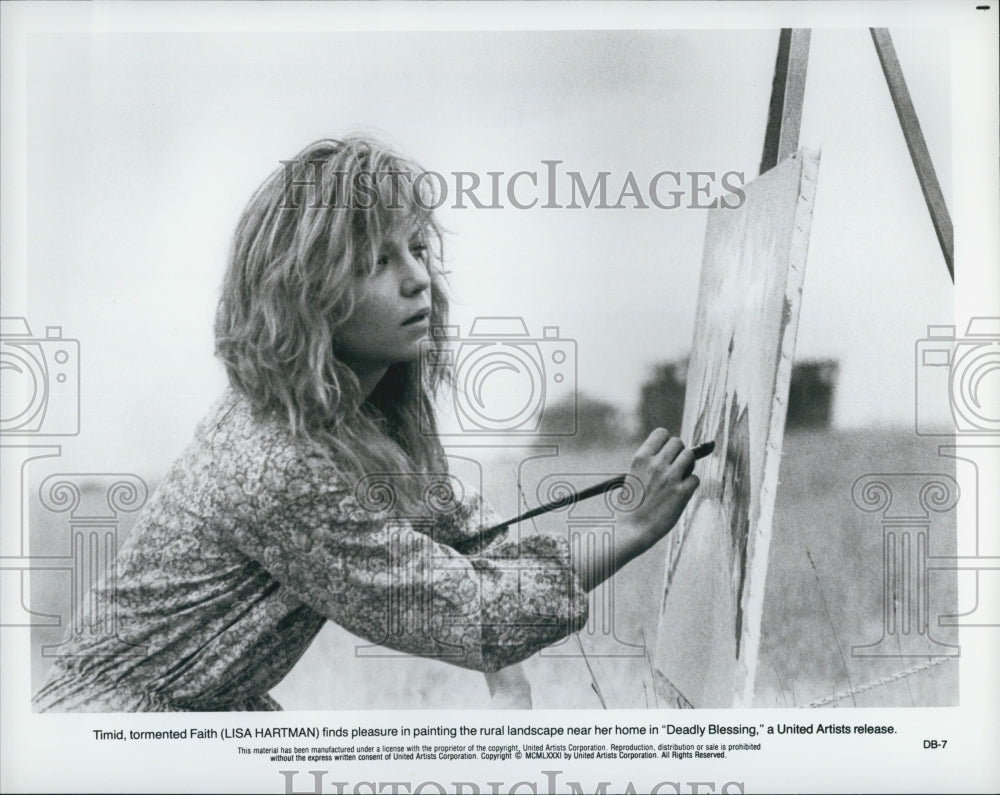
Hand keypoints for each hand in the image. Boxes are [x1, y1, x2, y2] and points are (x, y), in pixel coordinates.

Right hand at [571, 428, 700, 591]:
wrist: (630, 530)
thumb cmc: (631, 506)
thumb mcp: (633, 477)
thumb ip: (651, 465)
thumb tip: (675, 455)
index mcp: (640, 458)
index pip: (662, 433)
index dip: (666, 442)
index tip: (665, 453)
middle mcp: (656, 464)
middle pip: (678, 442)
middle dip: (679, 453)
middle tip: (674, 467)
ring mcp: (670, 478)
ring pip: (690, 457)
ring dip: (688, 466)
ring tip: (680, 479)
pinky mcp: (681, 493)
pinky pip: (695, 479)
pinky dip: (691, 485)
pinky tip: (680, 494)